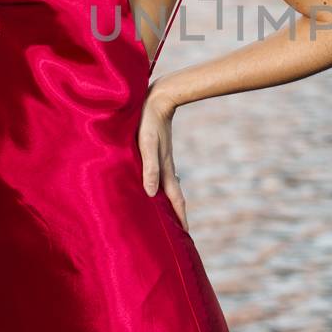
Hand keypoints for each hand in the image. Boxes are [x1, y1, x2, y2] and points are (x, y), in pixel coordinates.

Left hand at [139, 81, 188, 231]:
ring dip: (169, 201)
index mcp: (166, 169)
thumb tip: (150, 194)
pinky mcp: (158, 151)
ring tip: (167, 213)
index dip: (180, 217)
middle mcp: (166, 167)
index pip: (175, 199)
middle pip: (173, 196)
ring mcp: (163, 159)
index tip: (186, 234)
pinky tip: (154, 185)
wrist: (160, 97)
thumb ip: (149, 168)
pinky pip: (161, 175)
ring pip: (167, 186)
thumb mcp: (146, 144)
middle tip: (179, 231)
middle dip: (177, 214)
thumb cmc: (149, 121)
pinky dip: (161, 186)